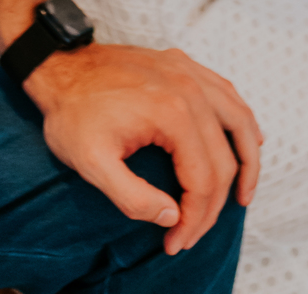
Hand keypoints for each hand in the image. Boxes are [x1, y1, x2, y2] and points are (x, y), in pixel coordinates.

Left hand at [25, 42, 261, 255]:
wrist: (60, 66)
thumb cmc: (72, 112)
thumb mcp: (92, 163)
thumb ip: (133, 198)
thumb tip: (172, 217)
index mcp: (173, 113)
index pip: (203, 179)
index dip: (194, 219)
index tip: (176, 242)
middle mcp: (190, 88)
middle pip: (223, 157)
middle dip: (213, 205)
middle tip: (193, 233)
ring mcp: (189, 72)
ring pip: (239, 119)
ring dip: (247, 160)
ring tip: (244, 195)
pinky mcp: (183, 65)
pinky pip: (227, 93)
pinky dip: (241, 120)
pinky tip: (246, 138)